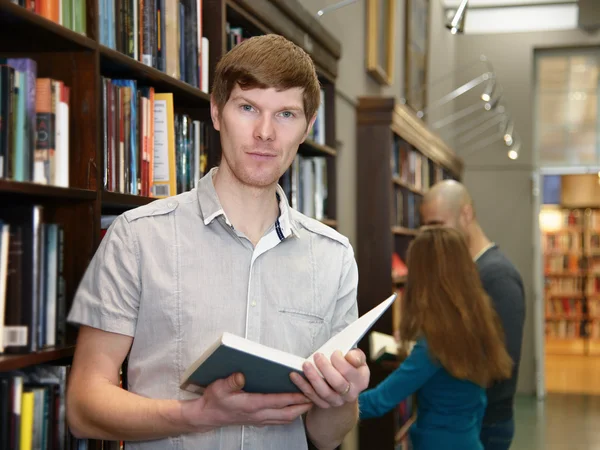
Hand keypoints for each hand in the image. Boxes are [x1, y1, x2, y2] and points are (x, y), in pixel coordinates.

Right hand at [182, 373, 312, 430]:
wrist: (207, 415)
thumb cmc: (214, 400)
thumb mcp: (219, 387)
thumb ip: (231, 381)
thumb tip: (241, 376)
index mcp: (251, 404)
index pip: (277, 401)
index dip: (293, 396)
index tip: (306, 391)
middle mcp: (258, 414)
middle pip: (286, 413)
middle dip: (302, 406)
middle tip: (316, 396)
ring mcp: (259, 419)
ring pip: (284, 418)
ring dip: (298, 411)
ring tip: (309, 401)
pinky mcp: (258, 420)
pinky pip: (278, 420)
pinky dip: (289, 415)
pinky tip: (293, 408)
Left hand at [289, 349, 369, 408]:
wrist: (345, 389)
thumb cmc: (350, 369)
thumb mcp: (357, 361)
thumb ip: (356, 356)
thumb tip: (350, 356)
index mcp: (361, 381)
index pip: (350, 371)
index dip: (340, 361)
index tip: (334, 352)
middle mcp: (350, 394)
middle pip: (337, 383)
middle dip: (325, 368)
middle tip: (317, 356)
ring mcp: (336, 401)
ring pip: (324, 392)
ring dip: (313, 378)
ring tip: (305, 365)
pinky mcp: (324, 405)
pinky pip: (312, 396)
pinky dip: (302, 386)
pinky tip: (295, 375)